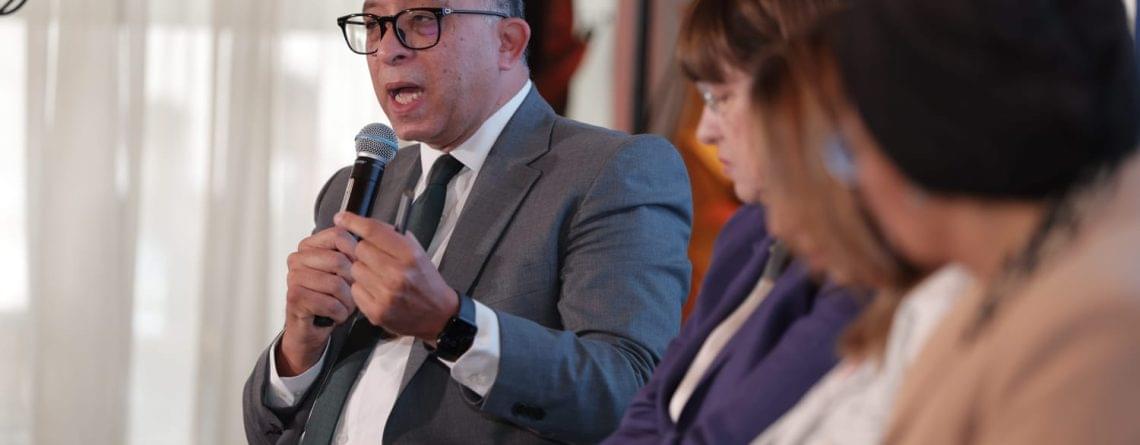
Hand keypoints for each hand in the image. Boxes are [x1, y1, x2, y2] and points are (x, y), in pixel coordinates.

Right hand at [277, 227, 357, 376]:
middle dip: (352, 283)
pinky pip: (330, 303)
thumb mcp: (345, 272)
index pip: (338, 236)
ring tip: (342, 305)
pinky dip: (339, 313)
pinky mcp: (295, 297)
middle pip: (339, 261)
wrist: (310, 329)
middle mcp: (298, 258)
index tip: (357, 268)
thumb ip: (353, 253)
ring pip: (336, 284)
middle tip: (349, 294)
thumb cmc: (329, 299)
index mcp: (309, 246)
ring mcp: (294, 277)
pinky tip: (334, 315)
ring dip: (347, 301)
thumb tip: (375, 236)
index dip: (356, 253)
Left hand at [334, 211, 458, 343]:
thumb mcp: (418, 252)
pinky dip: (363, 289)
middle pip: (360, 249)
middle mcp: (397, 274)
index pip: (373, 231)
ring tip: (379, 277)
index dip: (353, 221)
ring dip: (363, 270)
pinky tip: (377, 291)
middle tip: (377, 258)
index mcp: (409, 255)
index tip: (342, 217)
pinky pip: (355, 290)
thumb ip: (393, 237)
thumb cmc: (426, 281)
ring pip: (355, 270)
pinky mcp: (377, 312)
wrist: (438, 314)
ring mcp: (386, 295)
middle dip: (365, 251)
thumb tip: (362, 225)